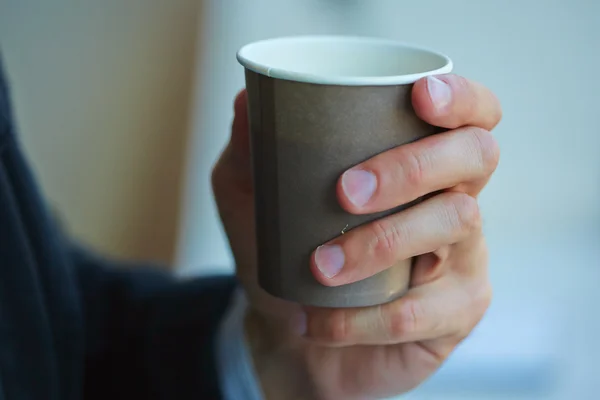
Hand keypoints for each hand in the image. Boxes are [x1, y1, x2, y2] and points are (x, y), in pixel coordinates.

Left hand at [212, 74, 501, 398]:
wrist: (287, 332)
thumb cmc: (283, 249)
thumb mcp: (255, 194)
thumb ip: (254, 149)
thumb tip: (248, 98)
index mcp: (419, 158)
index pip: (470, 113)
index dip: (460, 98)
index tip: (420, 96)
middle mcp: (453, 197)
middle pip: (475, 156)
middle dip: (411, 167)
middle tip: (346, 191)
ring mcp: (462, 255)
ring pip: (454, 225)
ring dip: (381, 242)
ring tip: (319, 265)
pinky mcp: (455, 312)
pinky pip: (420, 311)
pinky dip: (361, 319)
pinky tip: (317, 321)